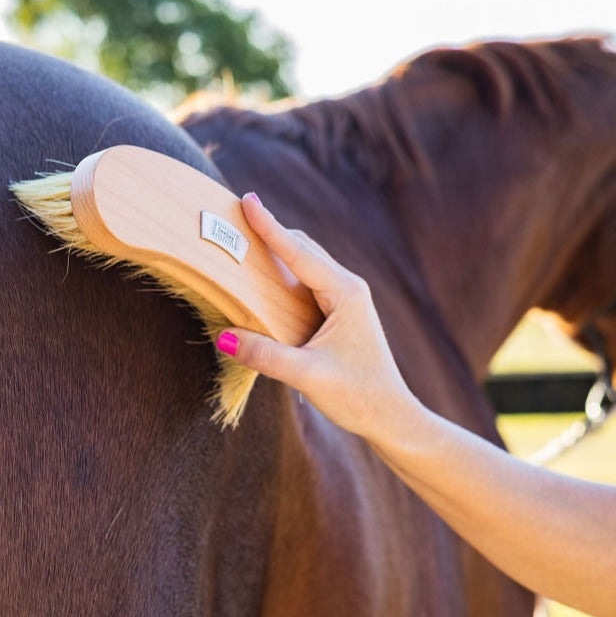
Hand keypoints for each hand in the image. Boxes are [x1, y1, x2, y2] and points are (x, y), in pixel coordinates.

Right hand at [218, 193, 420, 442]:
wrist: (391, 417)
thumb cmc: (357, 395)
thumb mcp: (307, 376)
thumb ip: (266, 355)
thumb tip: (224, 336)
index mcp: (345, 293)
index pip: (299, 252)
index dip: (270, 226)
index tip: (248, 200)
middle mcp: (348, 289)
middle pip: (303, 249)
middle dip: (271, 232)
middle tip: (237, 217)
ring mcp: (345, 301)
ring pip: (306, 264)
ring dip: (277, 251)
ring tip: (245, 239)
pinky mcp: (339, 315)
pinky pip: (307, 283)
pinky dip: (284, 273)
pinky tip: (265, 278)